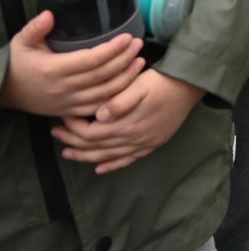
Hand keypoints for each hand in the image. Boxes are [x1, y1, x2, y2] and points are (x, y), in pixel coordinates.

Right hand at [0, 12, 144, 117]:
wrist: (6, 91)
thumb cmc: (18, 63)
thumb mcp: (21, 42)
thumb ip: (35, 28)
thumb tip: (50, 14)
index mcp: (53, 69)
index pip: (89, 60)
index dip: (111, 50)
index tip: (127, 37)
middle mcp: (63, 88)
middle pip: (101, 76)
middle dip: (124, 60)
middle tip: (139, 45)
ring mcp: (68, 102)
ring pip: (103, 94)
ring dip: (126, 78)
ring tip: (140, 61)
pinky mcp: (70, 111)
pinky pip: (98, 108)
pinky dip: (116, 98)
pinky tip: (129, 84)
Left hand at [53, 70, 202, 174]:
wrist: (190, 85)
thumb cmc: (161, 82)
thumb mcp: (138, 85)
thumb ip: (119, 102)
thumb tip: (98, 116)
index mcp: (128, 124)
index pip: (92, 133)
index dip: (75, 127)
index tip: (64, 117)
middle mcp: (134, 139)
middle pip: (97, 147)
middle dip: (74, 141)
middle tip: (56, 134)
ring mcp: (144, 144)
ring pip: (109, 156)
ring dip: (87, 156)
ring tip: (68, 152)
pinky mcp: (152, 144)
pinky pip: (128, 160)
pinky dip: (112, 166)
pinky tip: (100, 168)